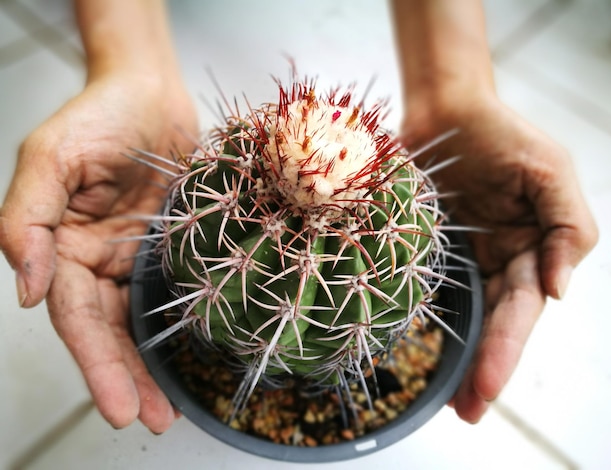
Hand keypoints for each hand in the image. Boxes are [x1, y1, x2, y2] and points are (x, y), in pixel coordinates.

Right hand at [0, 70, 197, 432]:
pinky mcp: (172, 248)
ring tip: (173, 412)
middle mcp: (99, 261)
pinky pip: (174, 294)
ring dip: (153, 368)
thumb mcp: (49, 158)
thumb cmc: (97, 116)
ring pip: (141, 323)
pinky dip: (180, 329)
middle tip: (152, 422)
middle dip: (126, 380)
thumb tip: (27, 292)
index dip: (96, 365)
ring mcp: (137, 257)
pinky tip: (196, 359)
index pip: (74, 318)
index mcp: (64, 248)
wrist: (152, 92)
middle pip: (108, 332)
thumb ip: (27, 220)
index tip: (120, 409)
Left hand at [402, 94, 597, 422]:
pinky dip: (427, 322)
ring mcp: (465, 257)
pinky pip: (430, 290)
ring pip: (465, 315)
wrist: (444, 110)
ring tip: (448, 403)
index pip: (522, 309)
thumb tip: (559, 291)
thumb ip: (569, 228)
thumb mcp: (549, 171)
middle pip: (495, 323)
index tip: (486, 389)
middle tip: (468, 412)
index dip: (506, 350)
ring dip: (458, 358)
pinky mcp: (430, 248)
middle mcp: (501, 259)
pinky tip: (415, 353)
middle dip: (485, 368)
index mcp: (533, 248)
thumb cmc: (500, 133)